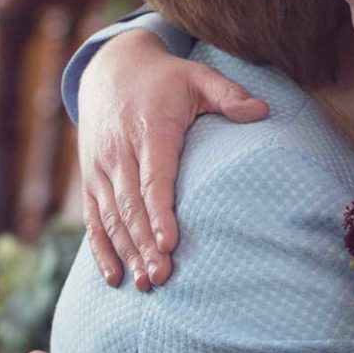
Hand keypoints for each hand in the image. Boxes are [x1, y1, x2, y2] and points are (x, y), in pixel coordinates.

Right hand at [78, 29, 266, 289]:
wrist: (110, 68)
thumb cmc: (165, 79)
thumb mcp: (198, 76)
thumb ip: (229, 94)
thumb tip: (263, 111)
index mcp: (149, 131)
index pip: (154, 178)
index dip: (159, 213)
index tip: (169, 243)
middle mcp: (119, 153)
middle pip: (131, 206)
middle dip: (144, 244)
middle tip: (162, 276)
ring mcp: (101, 168)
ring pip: (111, 217)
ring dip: (126, 252)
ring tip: (146, 283)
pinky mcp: (91, 180)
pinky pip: (94, 219)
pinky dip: (101, 249)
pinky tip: (115, 276)